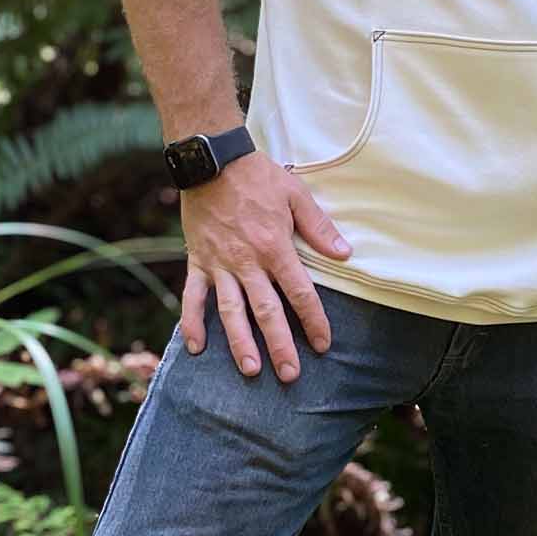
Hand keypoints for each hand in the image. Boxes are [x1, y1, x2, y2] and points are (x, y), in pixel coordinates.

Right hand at [178, 151, 350, 381]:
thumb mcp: (296, 194)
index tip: (323, 344)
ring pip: (230, 311)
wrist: (212, 161)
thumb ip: (319, 227)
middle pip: (266, 312)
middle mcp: (247, 262)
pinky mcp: (197, 261)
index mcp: (275, 248)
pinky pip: (193, 296)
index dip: (314, 321)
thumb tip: (345, 253)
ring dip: (240, 343)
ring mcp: (219, 264)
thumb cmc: (258, 176)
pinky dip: (191, 322)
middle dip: (280, 345)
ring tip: (250, 370)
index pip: (300, 293)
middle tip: (289, 375)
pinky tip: (196, 348)